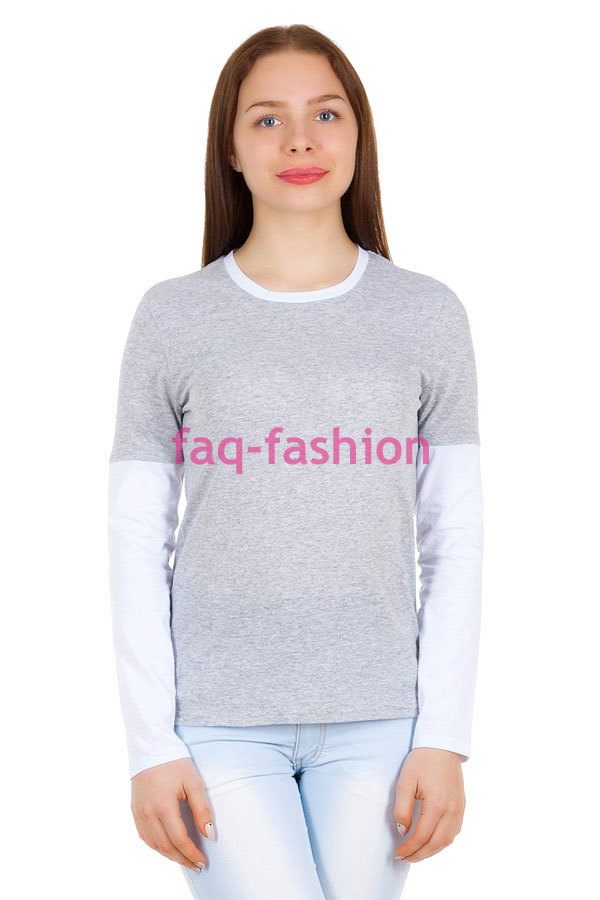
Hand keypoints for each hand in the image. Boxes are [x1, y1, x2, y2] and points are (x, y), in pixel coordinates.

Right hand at [131, 757, 215, 871]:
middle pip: (166, 847)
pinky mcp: (135, 811)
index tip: (203, 861)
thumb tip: (210, 835)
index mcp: (163, 806)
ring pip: (154, 845)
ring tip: (185, 859)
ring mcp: (139, 813)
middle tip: (197, 866)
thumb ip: (202, 809)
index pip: (179, 839)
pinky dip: (157, 846)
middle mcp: (148, 813)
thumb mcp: (193, 782)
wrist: (151, 748)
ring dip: (170, 856)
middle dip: (182, 859)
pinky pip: (145, 837)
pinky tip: (169, 848)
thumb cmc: (175, 762)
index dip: (191, 853)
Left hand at [394, 747, 464, 862]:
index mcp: (437, 805)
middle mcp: (451, 811)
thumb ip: (402, 809)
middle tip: (404, 858)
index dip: (409, 849)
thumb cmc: (422, 761)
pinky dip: (442, 842)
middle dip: (418, 855)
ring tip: (416, 854)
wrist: (442, 746)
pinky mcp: (461, 806)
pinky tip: (431, 842)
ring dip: (431, 851)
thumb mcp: (405, 782)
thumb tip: (403, 831)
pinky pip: (453, 832)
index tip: (397, 853)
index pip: (422, 837)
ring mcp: (459, 809)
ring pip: (446, 841)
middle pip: (435, 844)